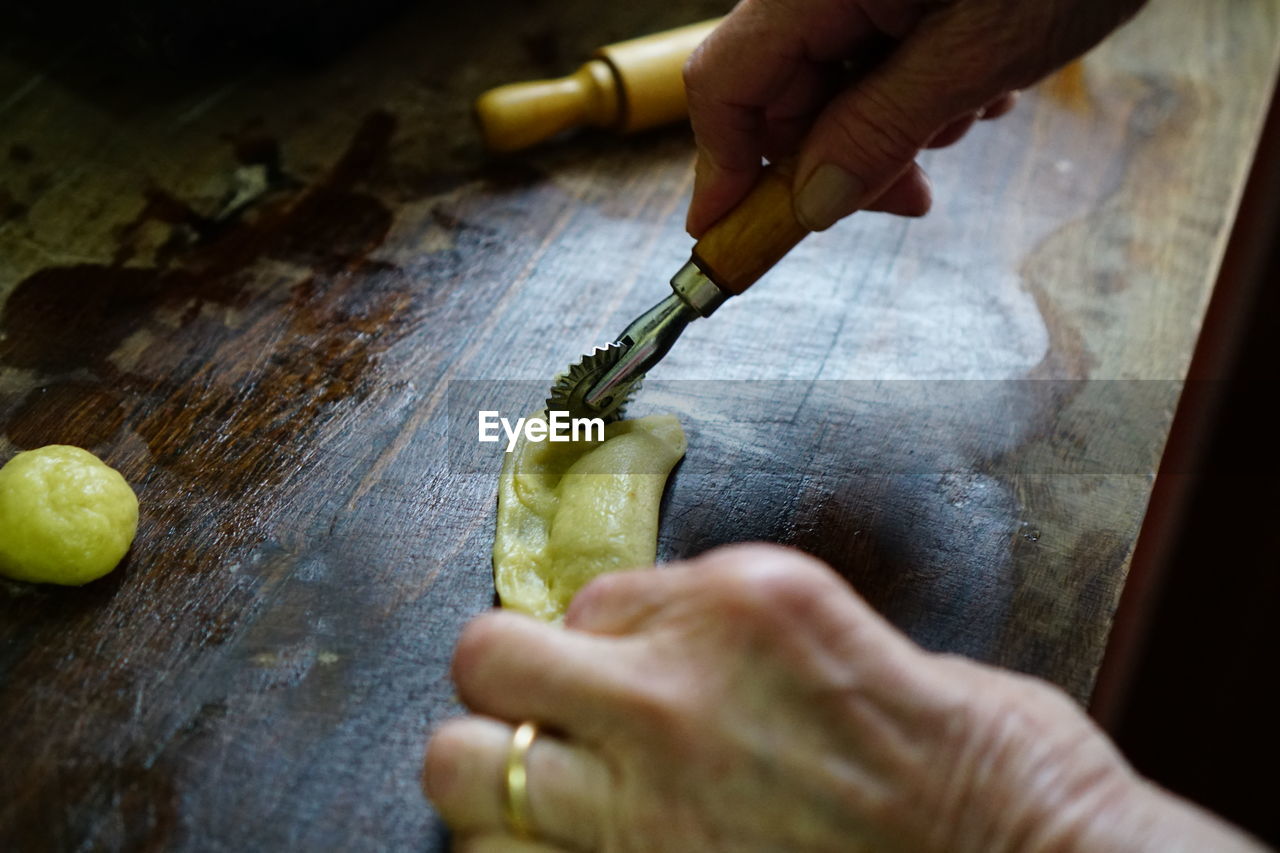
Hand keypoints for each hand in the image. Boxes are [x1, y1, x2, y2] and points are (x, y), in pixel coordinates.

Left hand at [424, 544, 1262, 850]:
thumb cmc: (967, 756)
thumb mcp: (843, 637)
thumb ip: (723, 631)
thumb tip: (644, 641)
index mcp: (739, 601)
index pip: (590, 595)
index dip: (605, 638)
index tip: (629, 669)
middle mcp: (673, 694)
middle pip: (488, 657)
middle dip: (506, 677)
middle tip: (540, 709)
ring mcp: (646, 805)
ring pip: (459, 771)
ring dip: (490, 777)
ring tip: (539, 793)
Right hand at [683, 0, 1147, 234]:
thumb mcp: (978, 53)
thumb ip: (880, 130)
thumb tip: (812, 205)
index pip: (726, 83)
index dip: (722, 169)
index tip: (725, 240)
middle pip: (779, 93)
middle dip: (831, 159)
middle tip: (906, 201)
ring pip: (831, 84)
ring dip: (888, 128)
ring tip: (970, 111)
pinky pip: (874, 59)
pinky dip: (916, 93)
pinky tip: (978, 86)